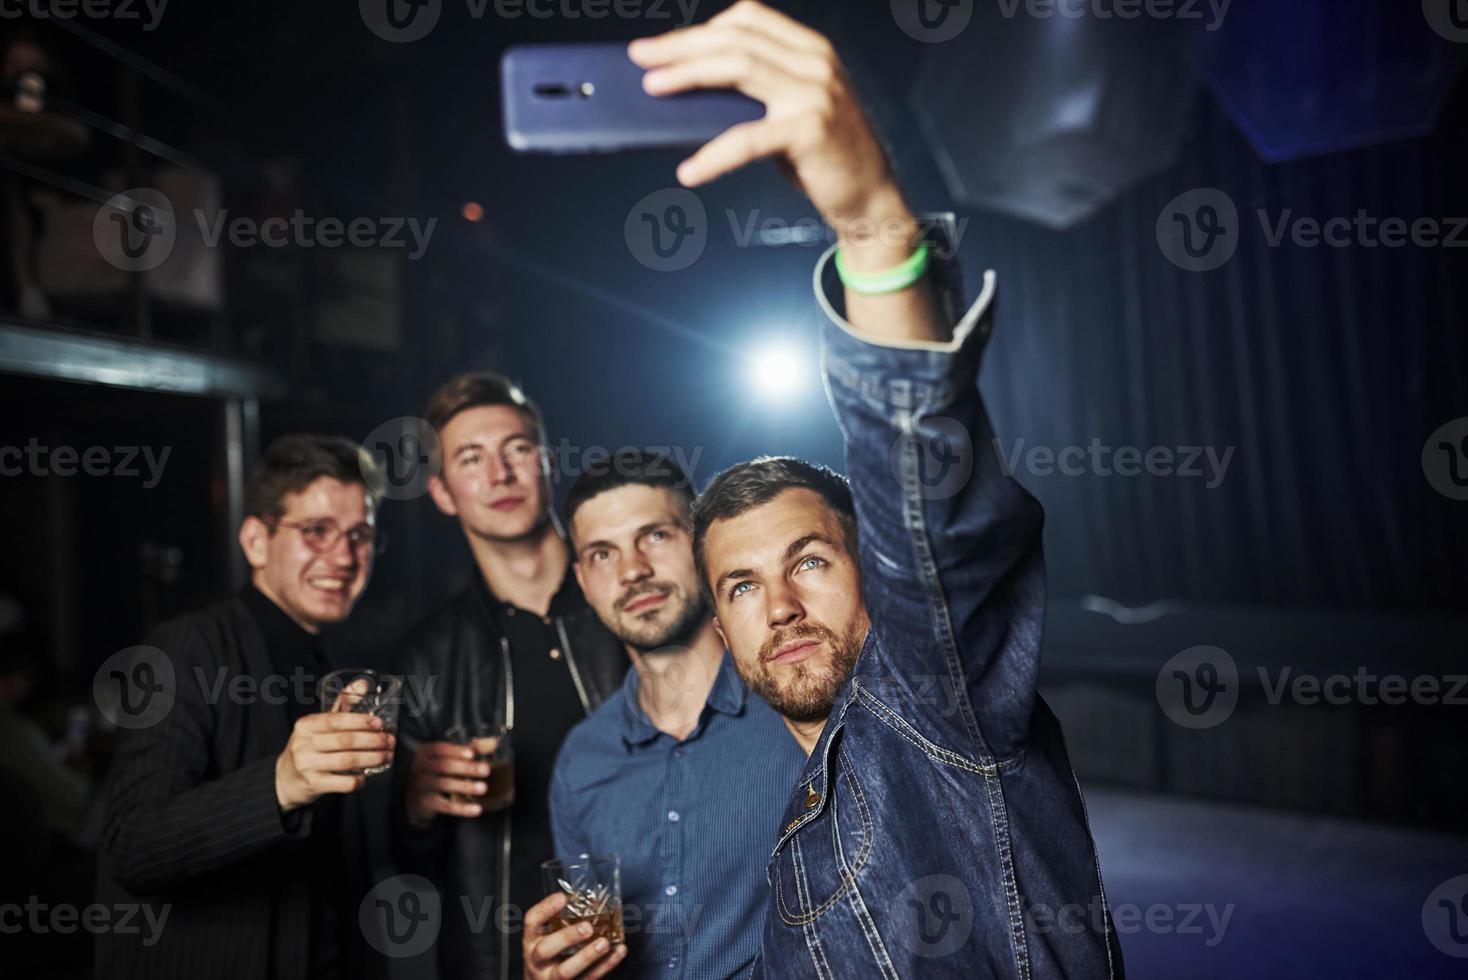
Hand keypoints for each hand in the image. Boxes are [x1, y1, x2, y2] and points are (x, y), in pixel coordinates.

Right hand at [275, 712, 392, 812]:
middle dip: (373, 741)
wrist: (285, 778)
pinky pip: (342, 783)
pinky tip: (367, 776)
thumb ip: (341, 704)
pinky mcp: (313, 784)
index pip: (335, 720)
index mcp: (306, 725)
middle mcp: (304, 744)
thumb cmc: (309, 746)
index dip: (360, 721)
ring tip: (387, 756)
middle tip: (390, 741)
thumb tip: (363, 684)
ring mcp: (307, 766)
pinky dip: (358, 780)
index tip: (379, 723)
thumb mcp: (318, 724)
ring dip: (372, 759)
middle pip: (345, 741)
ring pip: (346, 761)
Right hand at [404, 740, 491, 826]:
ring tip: (483, 788)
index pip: (439, 749)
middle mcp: (420, 768)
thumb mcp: (444, 759)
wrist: (415, 798)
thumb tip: (493, 742)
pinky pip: (445, 805)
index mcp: (425, 753)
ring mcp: (421, 786)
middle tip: (486, 770)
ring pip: (444, 784)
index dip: (456, 750)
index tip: (472, 754)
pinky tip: (476, 809)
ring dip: (465, 786)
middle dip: (466, 768)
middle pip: (444, 766)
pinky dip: (462, 808)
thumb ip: (465, 751)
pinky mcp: (426, 803)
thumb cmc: (436, 772)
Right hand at [523, 892, 627, 979]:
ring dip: (587, 956)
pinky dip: (606, 965)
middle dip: (567, 937)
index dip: (545, 909)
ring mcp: (551, 978)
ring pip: (565, 971)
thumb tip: (593, 898)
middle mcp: (537, 960)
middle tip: (587, 927)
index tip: (562, 897)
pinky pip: (588, 978)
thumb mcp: (547, 936)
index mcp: (532, 940)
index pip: (532, 922)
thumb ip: (562, 921)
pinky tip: (618, 951)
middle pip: (546, 950)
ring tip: (604, 943)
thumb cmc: (549, 954)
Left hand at [630, 0, 943, 341]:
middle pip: (736, 39)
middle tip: (640, 58)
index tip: (661, 46)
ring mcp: (816, 94)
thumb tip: (691, 86)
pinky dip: (714, 155)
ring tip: (653, 89)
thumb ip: (757, 88)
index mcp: (811, 49)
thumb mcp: (792, 108)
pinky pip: (749, 138)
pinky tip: (690, 172)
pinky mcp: (811, 131)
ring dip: (689, 76)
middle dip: (682, 46)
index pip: (748, 19)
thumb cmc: (822, 156)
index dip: (700, 29)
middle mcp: (816, 63)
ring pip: (739, 67)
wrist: (869, 197)